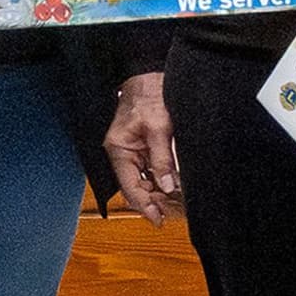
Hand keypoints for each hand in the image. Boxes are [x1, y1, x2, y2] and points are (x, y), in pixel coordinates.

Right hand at [104, 70, 179, 221]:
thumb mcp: (158, 128)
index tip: (158, 220)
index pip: (129, 187)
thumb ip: (163, 159)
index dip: (143, 206)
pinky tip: (175, 188)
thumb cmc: (149, 95)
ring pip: (145, 180)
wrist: (150, 75)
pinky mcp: (144, 147)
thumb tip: (169, 186)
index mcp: (119, 149)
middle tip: (174, 214)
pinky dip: (162, 180)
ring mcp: (133, 151)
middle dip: (154, 201)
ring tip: (177, 206)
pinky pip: (150, 170)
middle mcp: (123, 153)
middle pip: (136, 187)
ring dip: (159, 193)